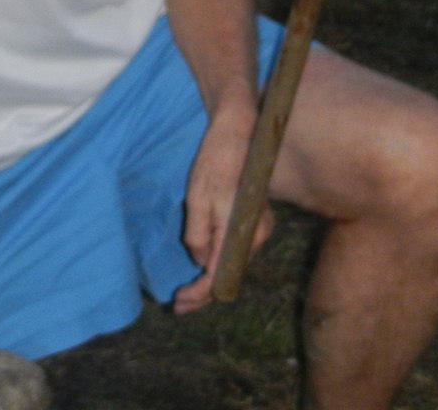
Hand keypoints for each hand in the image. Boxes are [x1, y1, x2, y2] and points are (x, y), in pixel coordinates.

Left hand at [172, 105, 271, 315]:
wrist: (238, 133)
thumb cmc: (215, 163)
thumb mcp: (196, 200)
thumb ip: (197, 235)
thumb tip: (199, 261)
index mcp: (240, 233)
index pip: (219, 277)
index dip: (198, 295)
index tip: (178, 303)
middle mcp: (257, 236)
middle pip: (229, 275)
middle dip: (204, 292)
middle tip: (178, 303)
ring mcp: (260, 228)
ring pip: (234, 264)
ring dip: (212, 278)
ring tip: (188, 289)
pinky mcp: (256, 220)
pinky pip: (237, 250)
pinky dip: (220, 262)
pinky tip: (204, 265)